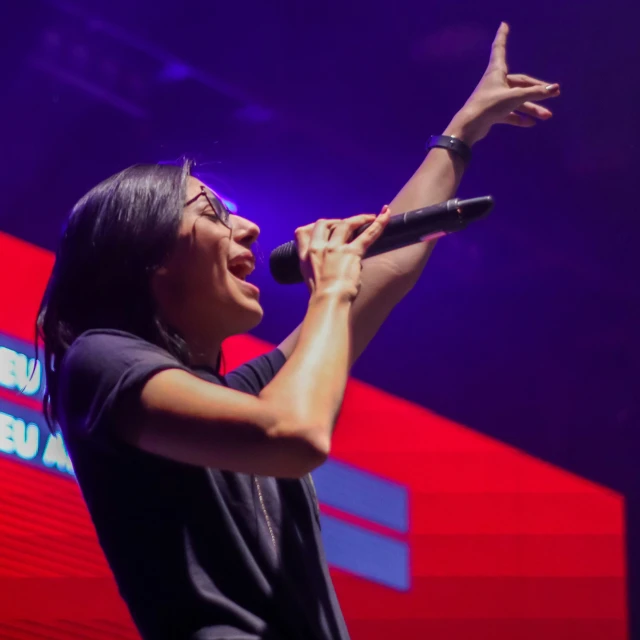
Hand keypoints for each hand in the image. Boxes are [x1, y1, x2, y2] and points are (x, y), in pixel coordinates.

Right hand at [295, 206, 390, 300]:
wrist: (328, 302)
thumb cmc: (322, 298)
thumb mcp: (311, 281)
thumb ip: (318, 268)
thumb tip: (334, 265)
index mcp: (306, 256)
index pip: (302, 232)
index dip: (313, 228)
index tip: (324, 230)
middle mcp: (318, 248)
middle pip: (324, 223)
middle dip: (335, 221)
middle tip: (347, 225)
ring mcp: (335, 248)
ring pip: (345, 224)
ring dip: (358, 219)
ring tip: (370, 218)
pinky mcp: (351, 253)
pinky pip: (367, 234)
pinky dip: (379, 224)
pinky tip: (386, 215)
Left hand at [446, 22, 560, 144]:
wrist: (469, 127)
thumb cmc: (489, 106)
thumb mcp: (514, 98)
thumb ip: (534, 93)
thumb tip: (554, 89)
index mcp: (496, 72)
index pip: (500, 48)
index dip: (502, 37)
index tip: (503, 24)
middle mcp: (495, 82)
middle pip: (520, 84)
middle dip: (537, 91)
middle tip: (555, 94)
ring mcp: (494, 98)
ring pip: (517, 101)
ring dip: (532, 108)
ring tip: (547, 116)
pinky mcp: (492, 112)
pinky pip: (509, 113)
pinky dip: (519, 117)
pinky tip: (531, 123)